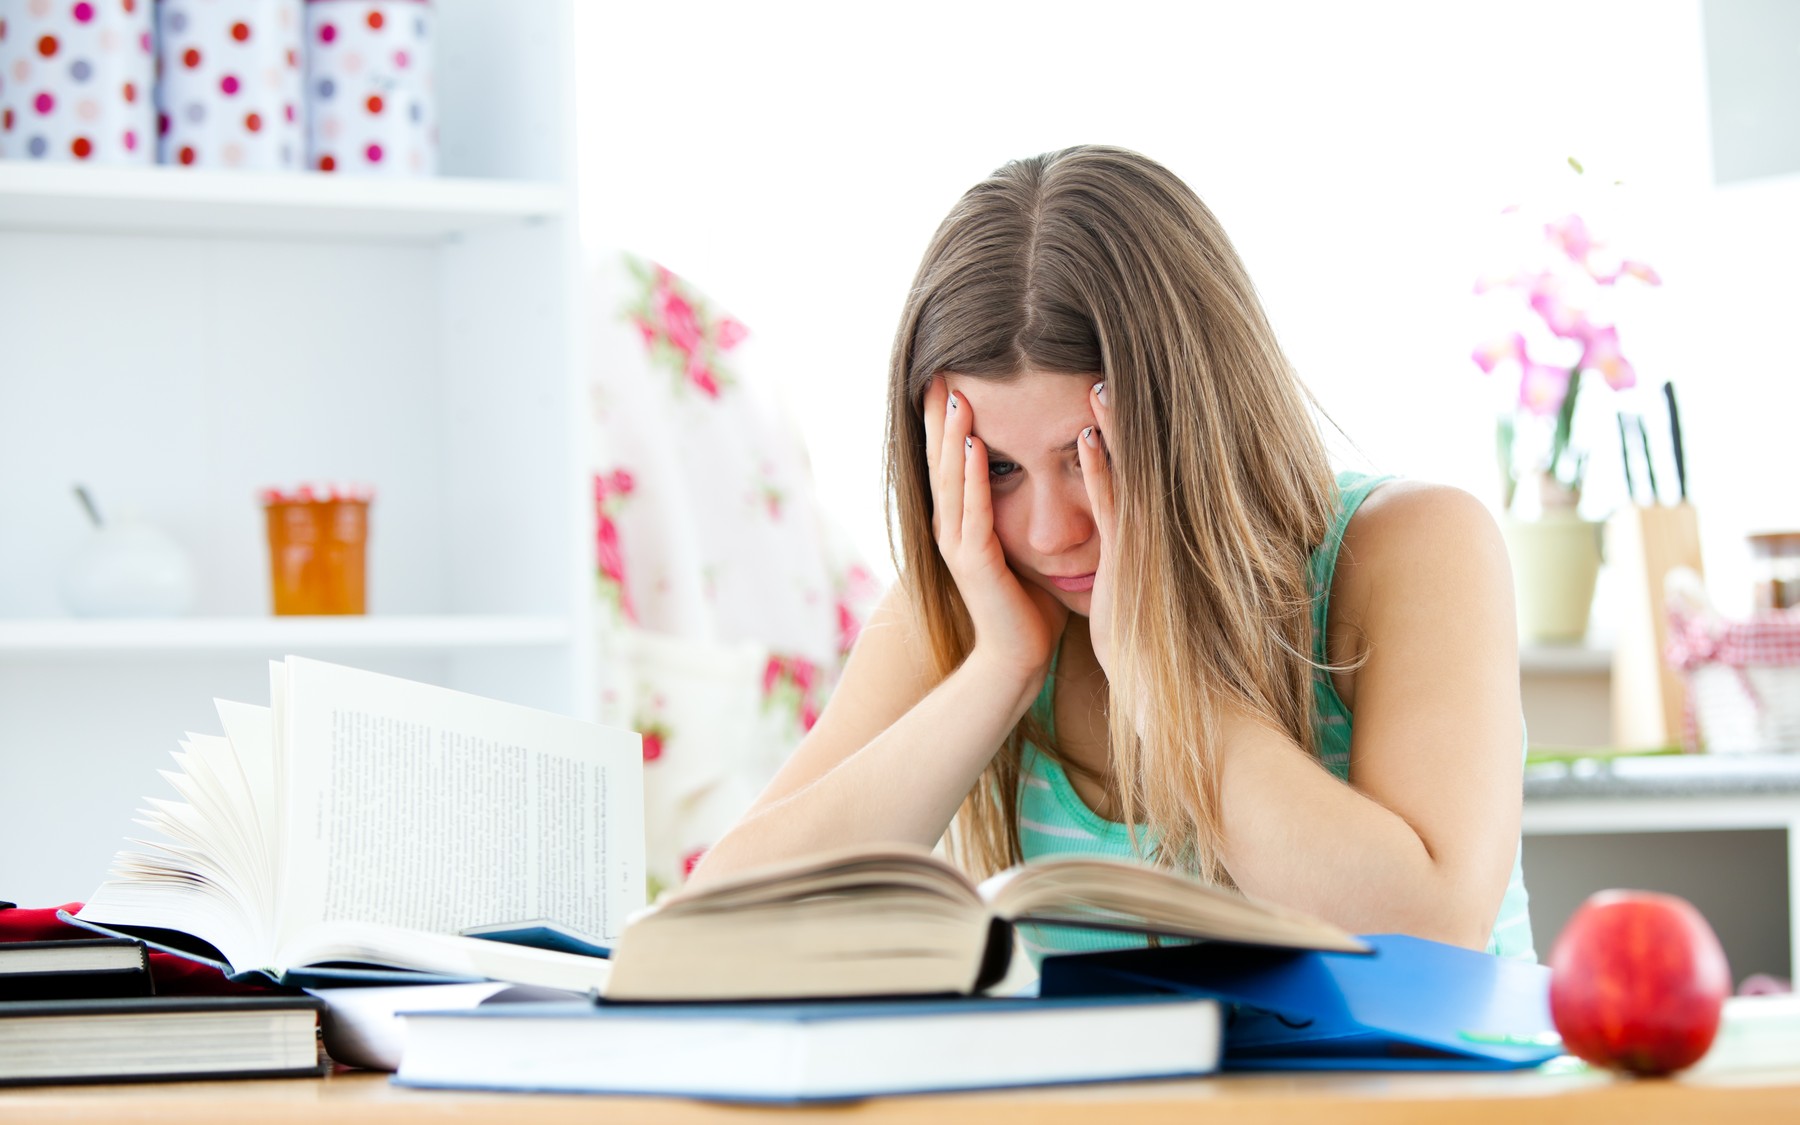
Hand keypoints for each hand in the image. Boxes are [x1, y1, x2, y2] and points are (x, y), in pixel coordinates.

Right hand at [922, 378, 1068, 688]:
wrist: (1017, 658)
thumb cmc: (1027, 604)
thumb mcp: (1022, 544)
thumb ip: (1021, 510)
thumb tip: (1045, 469)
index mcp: (960, 522)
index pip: (951, 459)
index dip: (945, 420)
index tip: (948, 376)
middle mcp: (950, 528)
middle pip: (941, 459)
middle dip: (937, 415)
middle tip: (936, 368)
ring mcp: (957, 545)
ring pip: (952, 478)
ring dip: (951, 435)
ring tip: (952, 393)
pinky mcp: (974, 563)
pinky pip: (973, 511)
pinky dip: (973, 476)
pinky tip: (975, 445)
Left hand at [1077, 381, 1118, 682]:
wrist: (1152, 679)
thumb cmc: (1133, 636)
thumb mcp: (1124, 585)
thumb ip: (1119, 556)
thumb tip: (1115, 541)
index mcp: (1135, 534)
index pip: (1124, 473)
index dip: (1113, 433)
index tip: (1097, 395)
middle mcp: (1141, 530)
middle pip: (1129, 462)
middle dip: (1115, 418)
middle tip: (1098, 371)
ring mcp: (1136, 541)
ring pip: (1121, 473)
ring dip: (1107, 428)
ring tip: (1094, 384)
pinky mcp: (1126, 558)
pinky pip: (1110, 506)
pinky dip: (1099, 470)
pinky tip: (1085, 437)